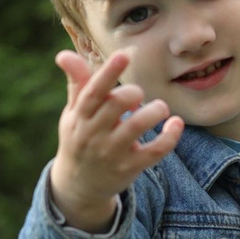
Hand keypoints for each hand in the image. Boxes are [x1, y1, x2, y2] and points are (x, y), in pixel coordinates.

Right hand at [48, 50, 182, 228]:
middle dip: (131, 94)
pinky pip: (155, 151)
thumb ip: (77, 83)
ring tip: (160, 108)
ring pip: (136, 127)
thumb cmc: (80, 138)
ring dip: (153, 112)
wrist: (80, 185)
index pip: (93, 92)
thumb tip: (63, 54)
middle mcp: (95, 134)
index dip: (108, 72)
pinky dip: (170, 137)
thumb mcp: (74, 113)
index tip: (123, 55)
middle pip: (114, 106)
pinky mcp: (131, 167)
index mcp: (80, 116)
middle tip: (139, 93)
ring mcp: (113, 152)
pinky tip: (175, 124)